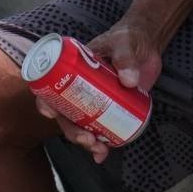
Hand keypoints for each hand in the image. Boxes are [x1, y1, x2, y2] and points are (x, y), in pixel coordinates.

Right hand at [31, 20, 162, 163]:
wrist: (147, 45)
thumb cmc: (127, 38)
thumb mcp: (124, 43)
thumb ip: (126, 58)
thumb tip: (129, 81)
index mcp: (71, 69)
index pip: (50, 86)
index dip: (45, 101)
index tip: (51, 113)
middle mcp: (78, 87)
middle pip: (65, 113)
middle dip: (72, 130)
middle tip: (87, 138)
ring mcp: (94, 100)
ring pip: (81, 124)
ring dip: (86, 141)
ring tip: (99, 150)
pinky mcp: (112, 108)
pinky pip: (102, 127)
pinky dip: (102, 142)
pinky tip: (104, 154)